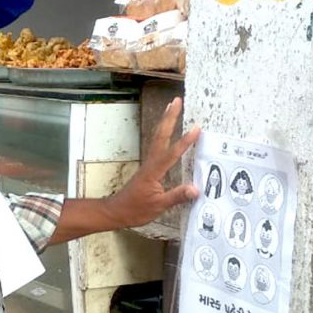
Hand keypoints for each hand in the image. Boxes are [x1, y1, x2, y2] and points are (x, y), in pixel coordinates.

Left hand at [105, 98, 200, 228]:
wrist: (116, 211)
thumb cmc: (135, 210)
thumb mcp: (158, 206)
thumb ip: (176, 196)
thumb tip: (195, 189)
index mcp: (154, 171)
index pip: (171, 154)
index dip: (184, 142)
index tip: (197, 128)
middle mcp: (151, 163)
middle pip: (161, 135)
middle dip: (170, 118)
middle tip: (177, 100)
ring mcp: (149, 163)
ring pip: (157, 137)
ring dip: (165, 121)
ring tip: (172, 106)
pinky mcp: (148, 167)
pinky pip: (157, 145)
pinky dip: (163, 133)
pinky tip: (167, 130)